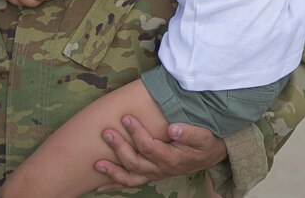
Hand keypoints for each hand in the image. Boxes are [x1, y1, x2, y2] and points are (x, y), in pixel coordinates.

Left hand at [94, 116, 226, 190]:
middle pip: (136, 162)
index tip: (126, 118)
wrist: (208, 155)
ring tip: (97, 164)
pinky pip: (130, 183)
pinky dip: (114, 184)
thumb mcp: (203, 136)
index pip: (150, 147)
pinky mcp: (150, 175)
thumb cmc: (204, 143)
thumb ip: (189, 133)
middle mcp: (160, 169)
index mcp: (172, 158)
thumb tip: (172, 128)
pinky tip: (99, 185)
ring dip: (113, 171)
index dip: (137, 134)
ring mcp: (154, 174)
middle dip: (119, 148)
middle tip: (107, 133)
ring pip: (130, 177)